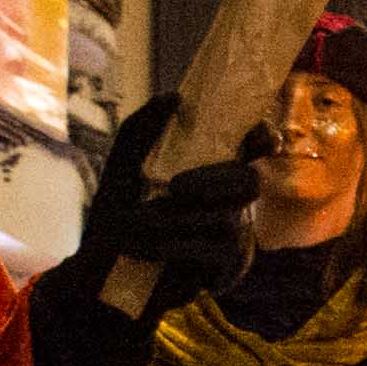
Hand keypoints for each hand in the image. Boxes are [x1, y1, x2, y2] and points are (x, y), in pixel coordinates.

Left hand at [78, 97, 265, 294]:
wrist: (103, 269)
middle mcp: (229, 199)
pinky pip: (221, 251)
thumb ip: (143, 127)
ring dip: (181, 220)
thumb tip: (174, 96)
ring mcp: (233, 234)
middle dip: (213, 181)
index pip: (255, 146)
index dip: (263, 138)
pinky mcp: (228, 267)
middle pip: (249, 181)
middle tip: (175, 187)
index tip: (256, 138)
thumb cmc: (116, 214)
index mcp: (212, 168)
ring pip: (230, 218)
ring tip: (144, 225)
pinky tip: (157, 248)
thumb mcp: (122, 164)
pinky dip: (182, 246)